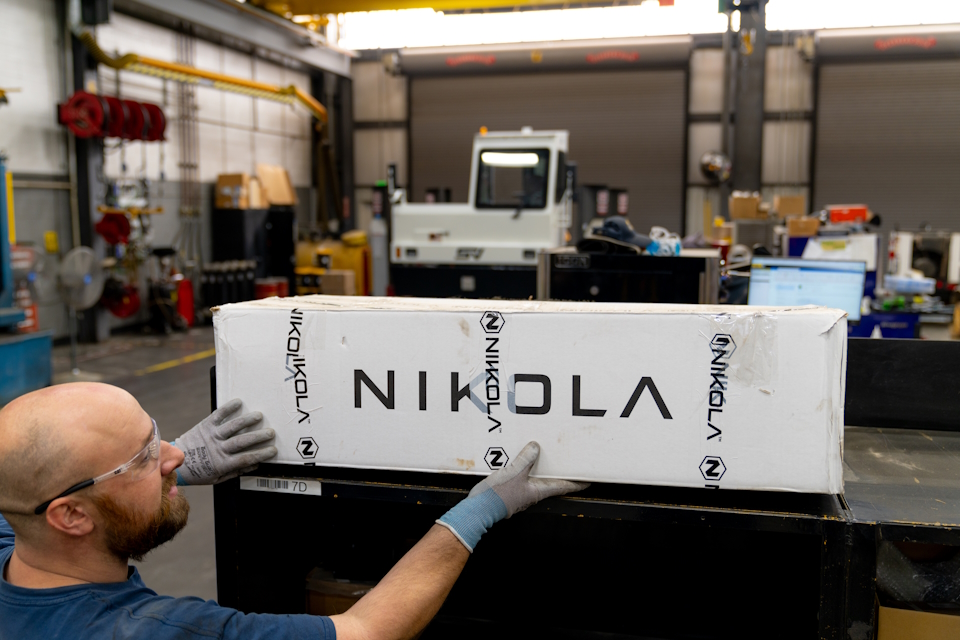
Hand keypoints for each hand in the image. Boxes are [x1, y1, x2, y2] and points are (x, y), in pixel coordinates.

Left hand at [173, 399, 277, 484]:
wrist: (178, 462)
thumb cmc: (200, 472)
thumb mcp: (218, 478)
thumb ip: (236, 471)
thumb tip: (255, 465)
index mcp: (222, 464)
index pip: (246, 458)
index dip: (262, 454)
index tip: (273, 450)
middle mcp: (218, 448)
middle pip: (242, 441)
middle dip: (259, 436)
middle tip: (271, 432)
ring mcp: (212, 435)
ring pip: (232, 426)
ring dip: (247, 420)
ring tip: (259, 416)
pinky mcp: (206, 425)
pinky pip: (219, 415)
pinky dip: (229, 408)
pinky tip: (239, 402)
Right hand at [436, 441, 587, 551]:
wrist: (479, 509)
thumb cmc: (497, 496)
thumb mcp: (514, 472)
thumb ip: (526, 459)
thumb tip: (536, 448)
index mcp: (538, 491)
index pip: (564, 486)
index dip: (578, 483)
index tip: (589, 480)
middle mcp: (532, 494)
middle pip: (552, 483)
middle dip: (561, 474)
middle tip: (569, 465)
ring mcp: (521, 494)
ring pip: (537, 481)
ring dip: (543, 472)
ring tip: (546, 460)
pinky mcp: (510, 492)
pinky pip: (523, 479)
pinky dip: (527, 470)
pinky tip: (520, 463)